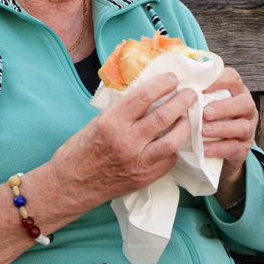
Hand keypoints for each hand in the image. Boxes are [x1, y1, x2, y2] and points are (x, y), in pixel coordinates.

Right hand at [49, 73, 194, 216]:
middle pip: (164, 116)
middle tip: (190, 93)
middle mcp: (127, 141)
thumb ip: (122, 113)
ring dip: (184, 125)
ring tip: (187, 117)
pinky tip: (172, 141)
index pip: (143, 97)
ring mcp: (138, 162)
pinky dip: (173, 148)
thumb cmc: (80, 151)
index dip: (161, 84)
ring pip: (173, 140)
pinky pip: (168, 160)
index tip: (172, 78)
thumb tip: (146, 100)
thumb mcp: (97, 123)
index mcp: (111, 123)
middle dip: (182, 101)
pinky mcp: (145, 178)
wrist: (72, 184)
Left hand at [202, 67, 256, 202]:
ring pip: (243, 127)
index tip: (201, 87)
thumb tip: (168, 80)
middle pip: (245, 103)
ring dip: (221, 128)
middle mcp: (245, 108)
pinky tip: (203, 148)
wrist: (214, 149)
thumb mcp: (200, 102)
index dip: (219, 80)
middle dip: (224, 107)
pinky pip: (235, 148)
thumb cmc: (202, 117)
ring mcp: (247, 129)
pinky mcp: (243, 148)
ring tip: (202, 130)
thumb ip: (192, 91)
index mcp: (234, 91)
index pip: (233, 78)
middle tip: (204, 112)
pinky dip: (218, 148)